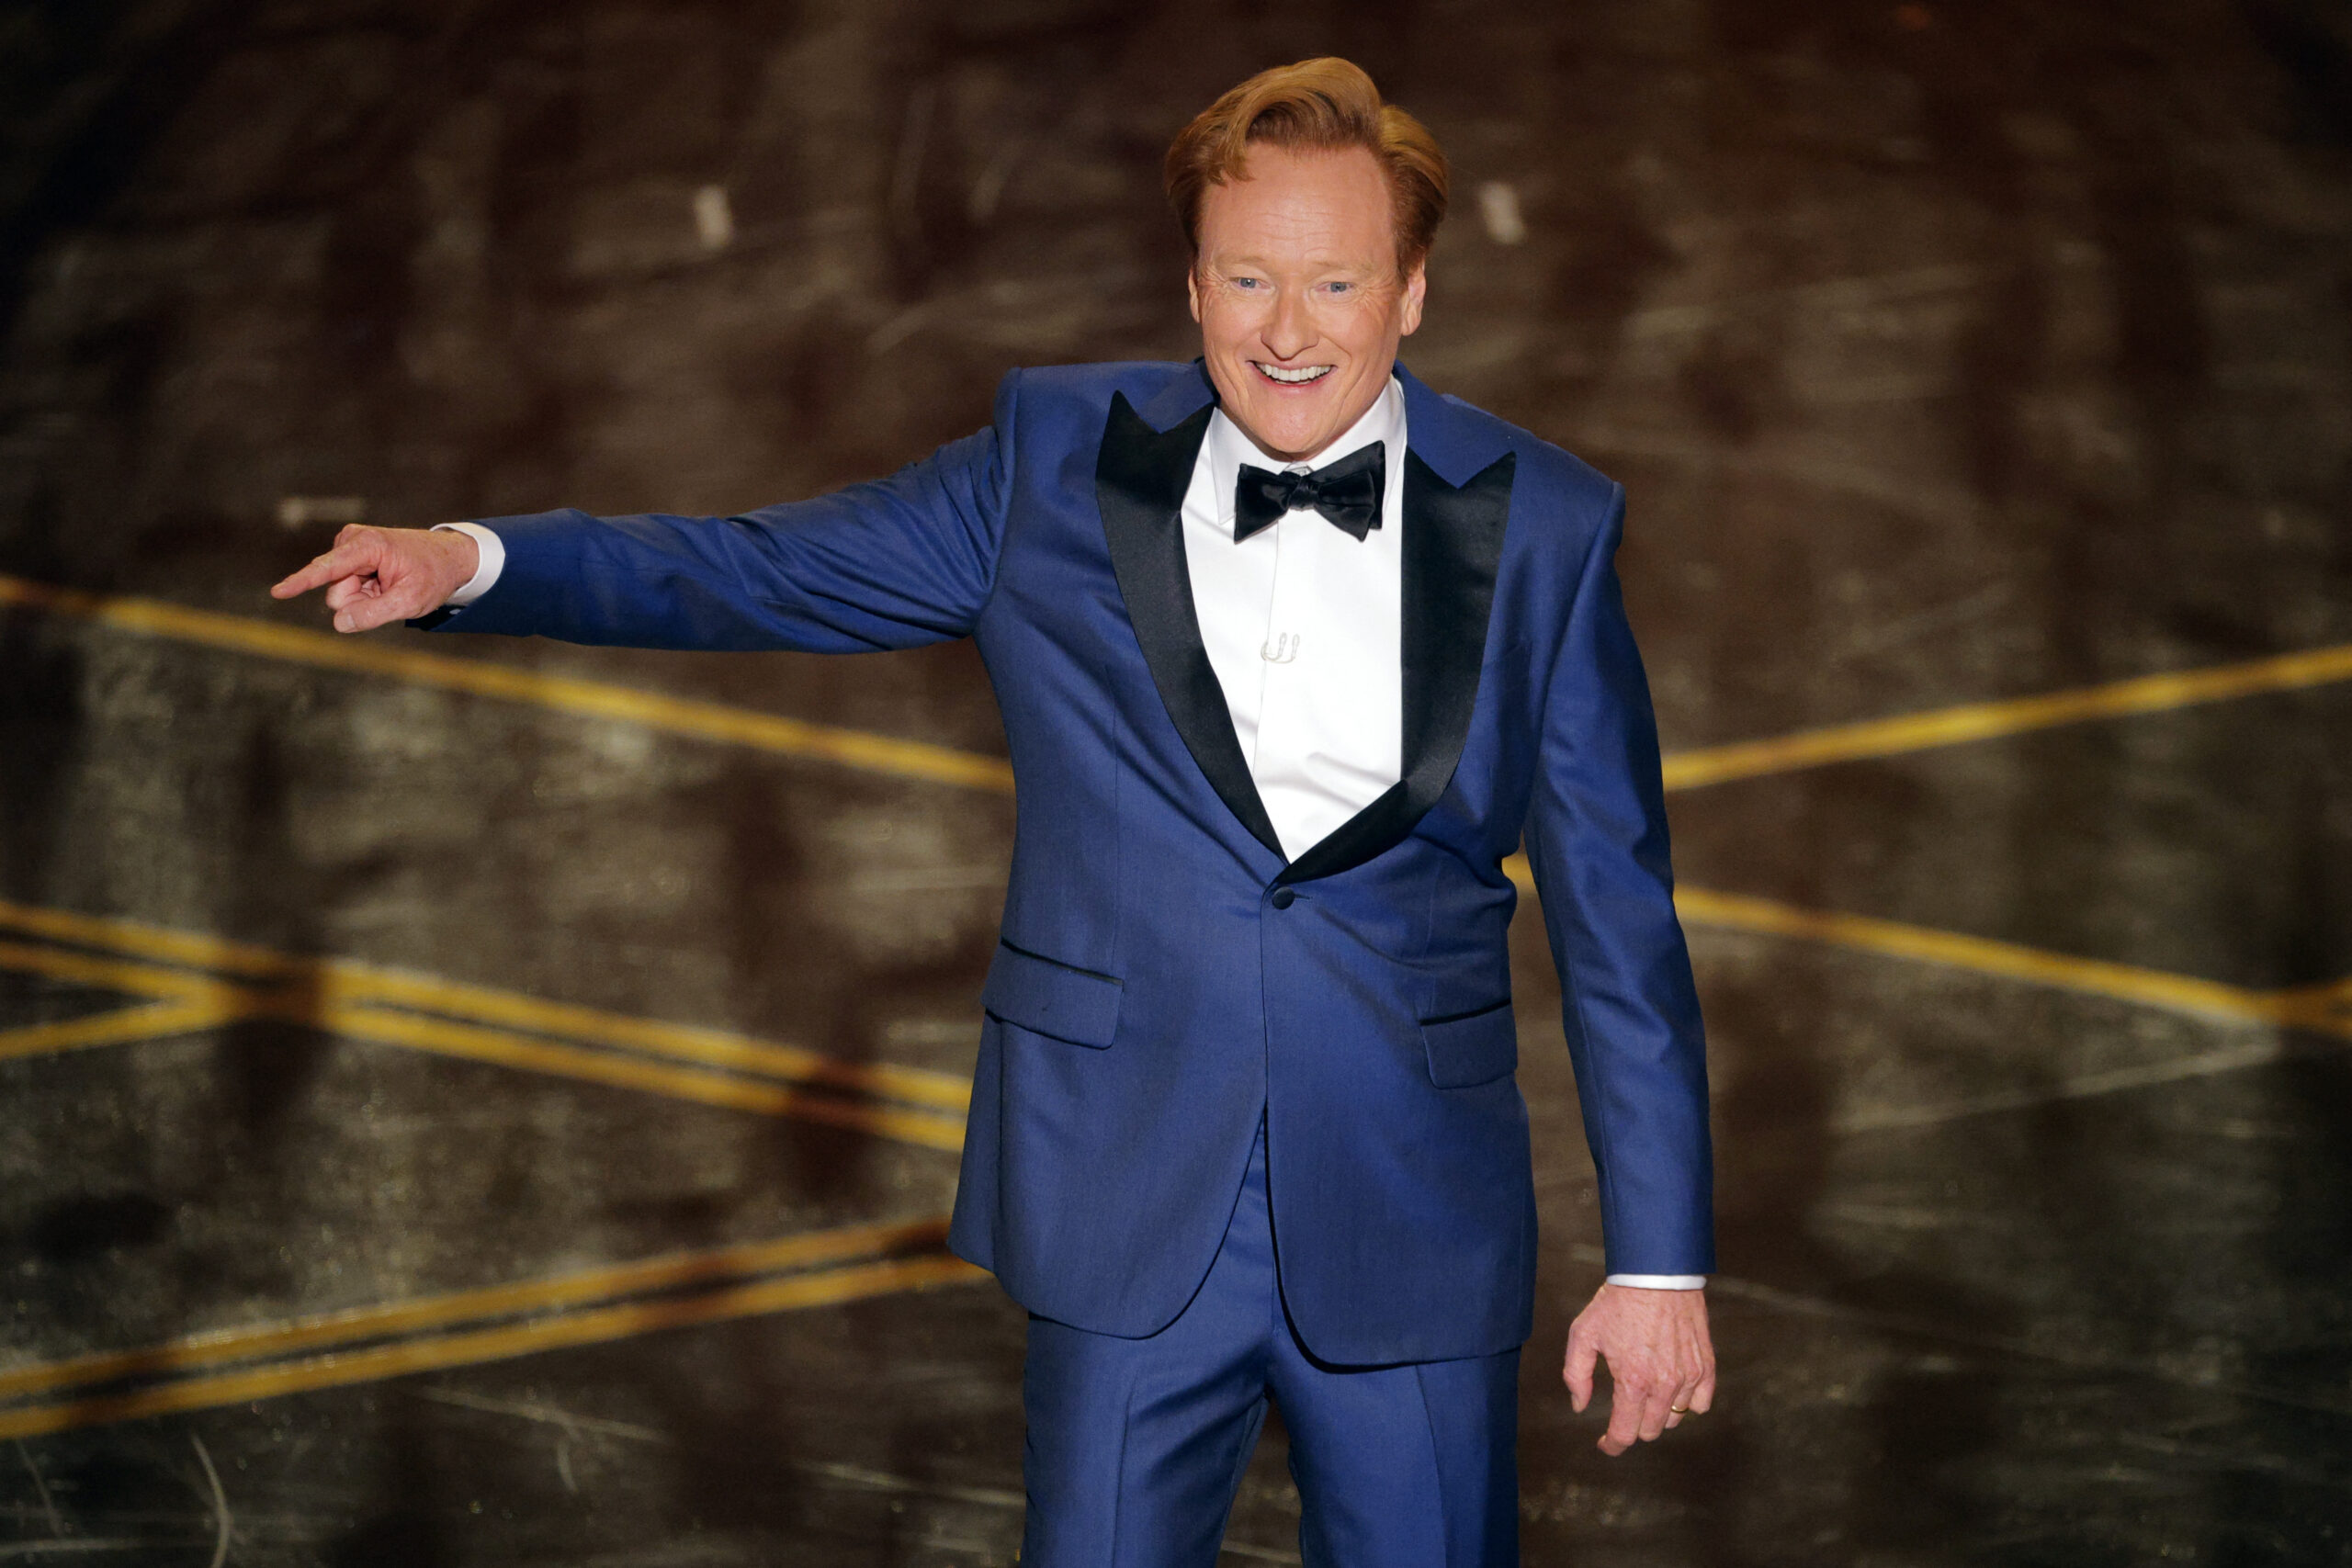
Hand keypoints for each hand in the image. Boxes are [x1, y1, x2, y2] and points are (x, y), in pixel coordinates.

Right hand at [270, 524, 477, 631]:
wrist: (448, 557)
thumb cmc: (433, 575)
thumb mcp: (411, 601)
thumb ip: (374, 613)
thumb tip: (339, 622)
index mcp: (367, 545)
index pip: (327, 568)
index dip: (301, 581)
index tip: (278, 592)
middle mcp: (352, 541)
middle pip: (337, 592)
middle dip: (360, 601)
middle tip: (391, 592)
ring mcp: (349, 549)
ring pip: (341, 594)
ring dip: (365, 598)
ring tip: (391, 586)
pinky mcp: (350, 558)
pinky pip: (347, 589)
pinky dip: (367, 593)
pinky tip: (385, 583)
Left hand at [1562, 1283, 1715, 1454]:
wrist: (1655, 1273)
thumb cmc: (1616, 1302)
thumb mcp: (1582, 1334)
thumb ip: (1576, 1375)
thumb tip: (1579, 1406)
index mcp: (1632, 1381)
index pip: (1625, 1433)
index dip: (1612, 1444)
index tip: (1605, 1444)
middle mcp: (1663, 1384)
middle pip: (1650, 1431)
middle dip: (1633, 1425)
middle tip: (1623, 1408)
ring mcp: (1689, 1377)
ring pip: (1674, 1419)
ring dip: (1658, 1414)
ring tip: (1646, 1392)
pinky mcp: (1707, 1366)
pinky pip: (1701, 1404)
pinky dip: (1687, 1403)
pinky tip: (1672, 1389)